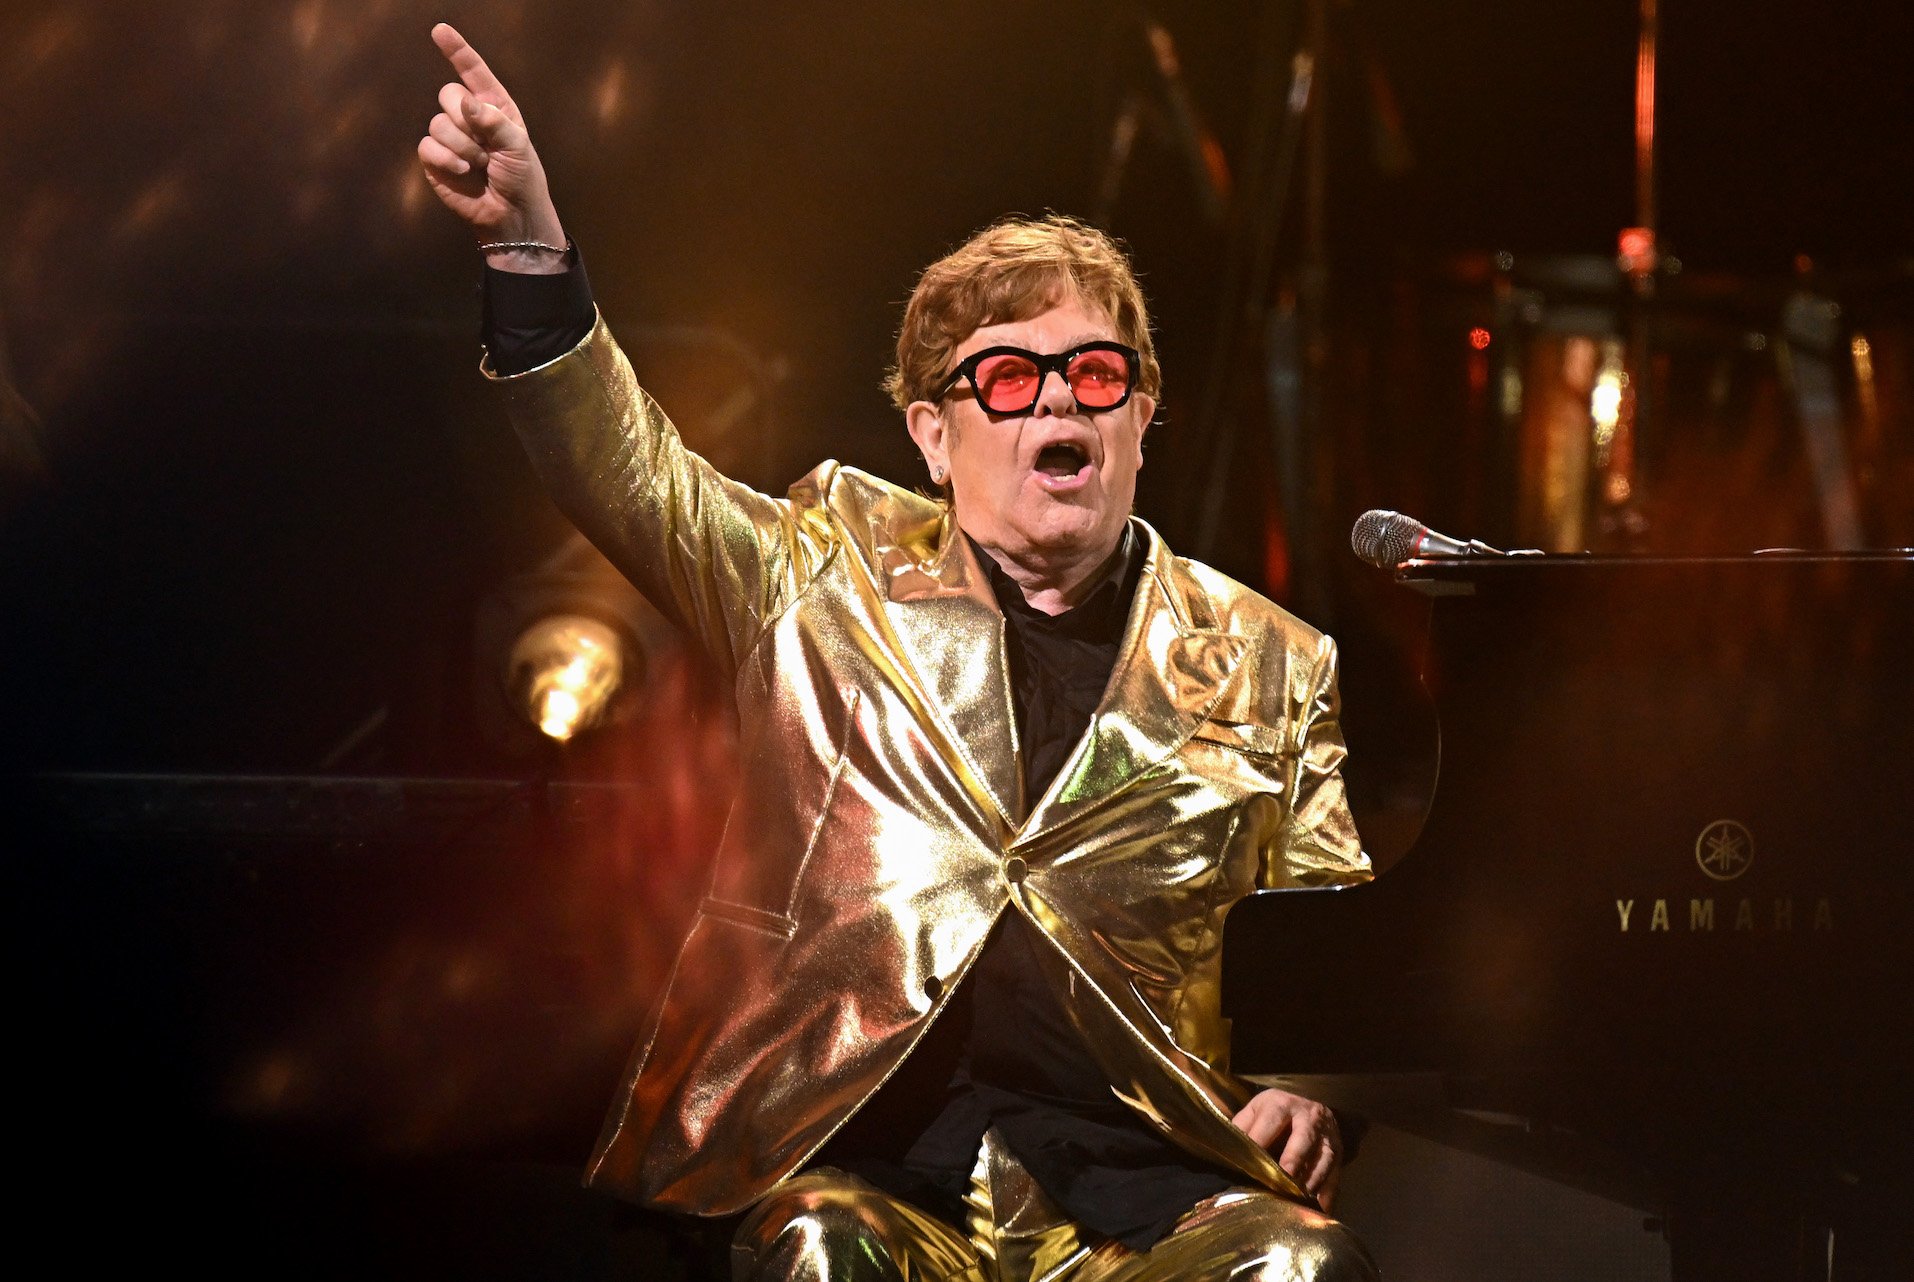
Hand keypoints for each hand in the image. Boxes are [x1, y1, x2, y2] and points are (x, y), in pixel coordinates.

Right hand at [417, 23, 566, 270]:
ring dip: (461, 146)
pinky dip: (445, 158)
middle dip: (464, 119)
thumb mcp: (518, 146)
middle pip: (447, 93)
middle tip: (487, 146)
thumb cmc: (522, 178)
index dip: (456, 50)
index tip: (440, 30)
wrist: (511, 214)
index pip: (473, 72)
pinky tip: (462, 170)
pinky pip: (427, 146)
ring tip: (480, 164)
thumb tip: (465, 100)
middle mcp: (469, 117)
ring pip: (437, 122)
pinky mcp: (435, 159)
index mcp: (493, 107)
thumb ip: (493, 120)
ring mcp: (450, 138)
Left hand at [1231, 1087, 1342, 1208]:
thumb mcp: (1257, 1109)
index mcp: (1282, 1105)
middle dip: (1295, 1157)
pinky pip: (1336, 1175)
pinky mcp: (1340, 1152)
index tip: (1250, 1161)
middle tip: (1285, 1177)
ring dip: (1313, 1179)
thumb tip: (1227, 1152)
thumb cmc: (1275, 1111)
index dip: (1261, 1139)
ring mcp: (1327, 1136)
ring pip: (1324, 1158)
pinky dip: (1329, 1194)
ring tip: (1300, 1198)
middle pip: (1304, 1137)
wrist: (1311, 1099)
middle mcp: (1308, 1118)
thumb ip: (1242, 1127)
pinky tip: (1320, 1209)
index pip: (1271, 1121)